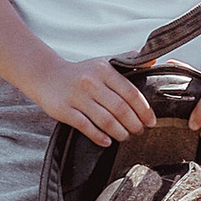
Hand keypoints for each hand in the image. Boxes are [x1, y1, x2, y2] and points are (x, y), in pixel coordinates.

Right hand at [35, 59, 158, 144]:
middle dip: (134, 124)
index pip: (131, 93)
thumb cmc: (81, 73)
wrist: (46, 75)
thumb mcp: (103, 63)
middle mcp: (91, 82)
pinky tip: (107, 141)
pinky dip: (99, 136)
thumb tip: (155, 60)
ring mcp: (76, 97)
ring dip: (120, 132)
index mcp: (104, 70)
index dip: (144, 110)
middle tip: (139, 132)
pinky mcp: (64, 110)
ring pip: (105, 120)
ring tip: (125, 137)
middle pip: (120, 109)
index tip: (151, 121)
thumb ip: (127, 61)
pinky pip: (86, 127)